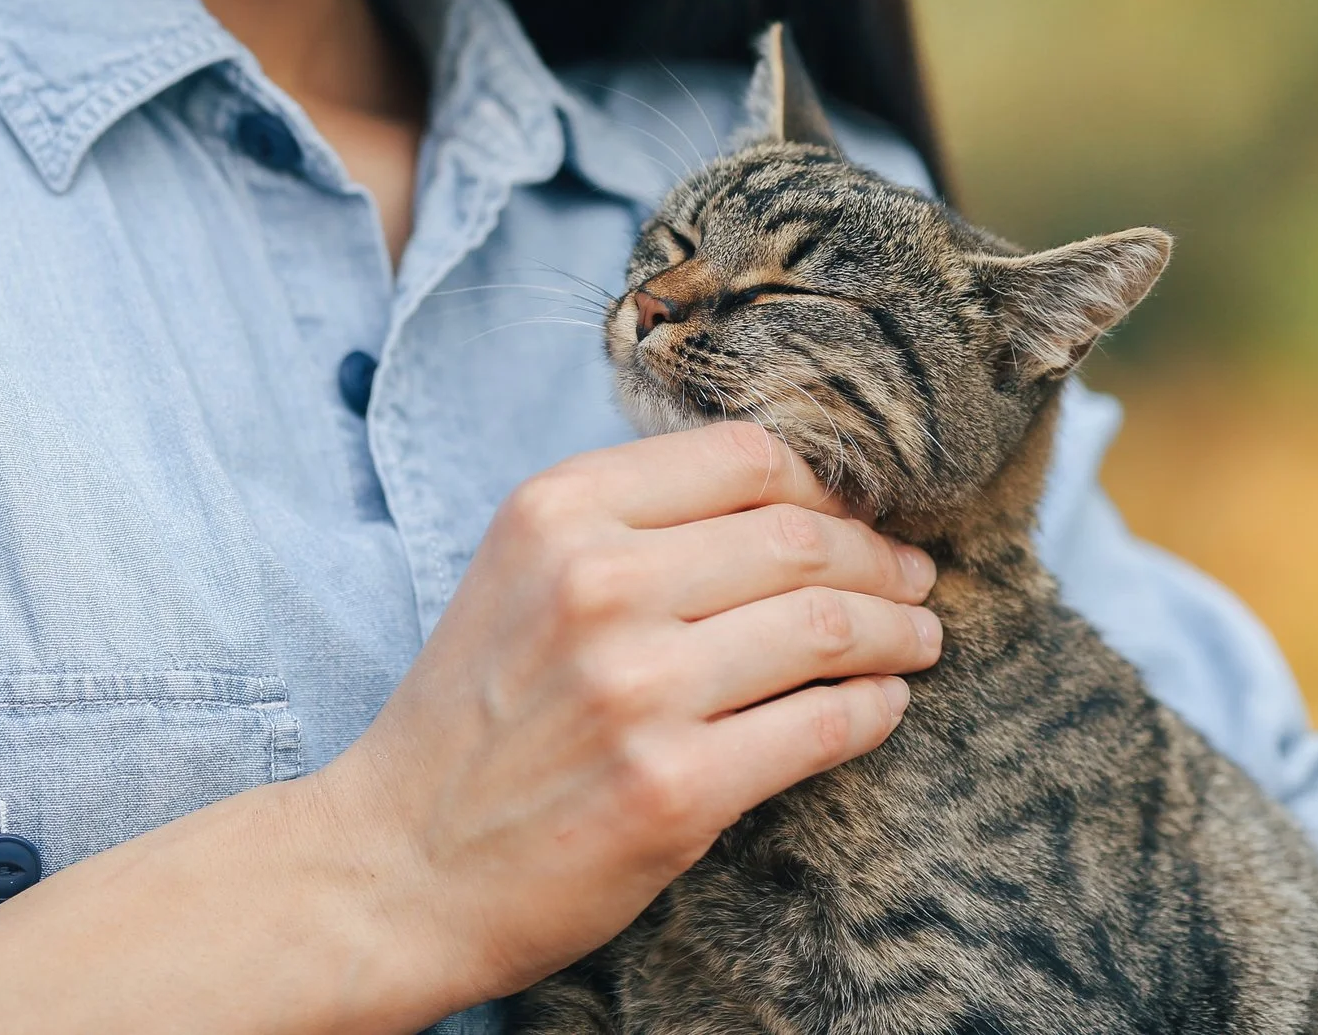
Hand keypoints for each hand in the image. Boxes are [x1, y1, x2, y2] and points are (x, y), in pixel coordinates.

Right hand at [310, 420, 941, 1010]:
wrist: (398, 860)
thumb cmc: (475, 713)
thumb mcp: (522, 571)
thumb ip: (632, 521)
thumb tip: (790, 497)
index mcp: (559, 511)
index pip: (746, 456)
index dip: (827, 482)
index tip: (860, 513)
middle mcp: (597, 584)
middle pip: (800, 537)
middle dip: (880, 557)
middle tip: (915, 578)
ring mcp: (637, 688)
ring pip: (826, 628)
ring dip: (897, 632)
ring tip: (918, 639)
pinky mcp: (674, 788)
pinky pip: (821, 726)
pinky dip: (872, 711)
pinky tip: (881, 706)